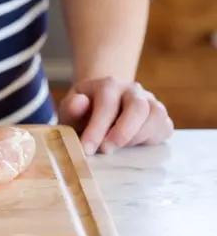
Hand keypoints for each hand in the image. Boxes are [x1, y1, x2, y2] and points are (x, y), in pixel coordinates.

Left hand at [59, 77, 173, 154]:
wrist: (101, 106)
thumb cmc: (84, 112)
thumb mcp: (71, 109)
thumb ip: (72, 107)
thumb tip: (80, 102)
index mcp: (108, 85)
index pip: (106, 104)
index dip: (97, 128)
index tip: (87, 149)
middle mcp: (133, 90)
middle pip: (137, 107)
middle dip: (122, 132)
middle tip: (106, 150)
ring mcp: (150, 102)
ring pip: (155, 116)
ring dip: (137, 137)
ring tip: (119, 148)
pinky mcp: (161, 117)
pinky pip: (165, 127)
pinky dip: (152, 140)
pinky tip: (134, 147)